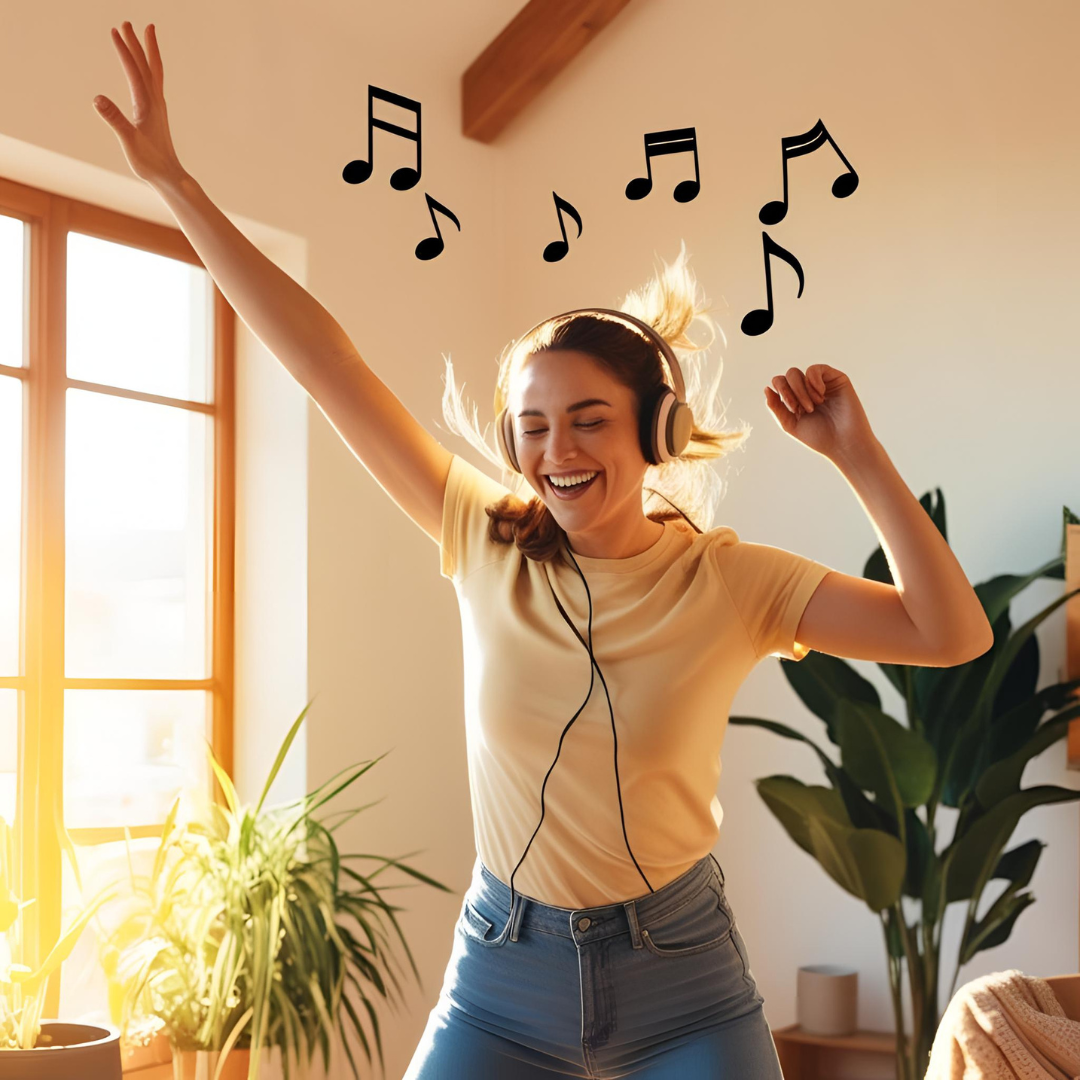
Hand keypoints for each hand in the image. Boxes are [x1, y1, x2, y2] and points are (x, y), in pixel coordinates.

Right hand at [93, 22, 186, 186]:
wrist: (169, 176)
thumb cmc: (150, 163)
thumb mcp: (129, 141)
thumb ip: (114, 120)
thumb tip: (97, 99)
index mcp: (147, 105)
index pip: (134, 70)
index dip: (124, 50)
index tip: (114, 31)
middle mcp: (156, 102)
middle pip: (147, 66)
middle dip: (137, 43)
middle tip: (127, 23)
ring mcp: (159, 107)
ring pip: (153, 73)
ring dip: (147, 52)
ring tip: (145, 34)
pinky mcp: (158, 114)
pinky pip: (154, 84)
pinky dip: (150, 70)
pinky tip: (146, 71)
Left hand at [763, 364, 874, 460]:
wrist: (843, 442)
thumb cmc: (818, 436)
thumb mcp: (790, 424)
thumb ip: (776, 408)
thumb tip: (766, 388)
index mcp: (795, 398)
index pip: (779, 383)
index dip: (781, 392)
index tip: (793, 409)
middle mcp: (807, 389)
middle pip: (788, 375)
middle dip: (790, 391)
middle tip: (802, 408)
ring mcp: (821, 382)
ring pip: (798, 373)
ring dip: (802, 390)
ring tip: (814, 405)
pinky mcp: (836, 378)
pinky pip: (815, 369)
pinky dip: (813, 380)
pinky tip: (820, 395)